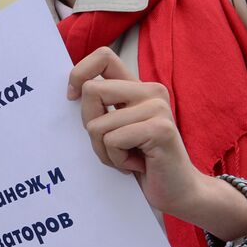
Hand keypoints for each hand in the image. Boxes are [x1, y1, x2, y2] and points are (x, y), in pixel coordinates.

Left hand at [69, 47, 246, 234]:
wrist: (176, 190)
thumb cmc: (140, 160)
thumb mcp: (114, 128)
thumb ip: (100, 107)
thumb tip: (70, 91)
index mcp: (137, 87)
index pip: (103, 56)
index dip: (79, 74)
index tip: (72, 97)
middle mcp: (150, 91)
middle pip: (91, 91)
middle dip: (90, 125)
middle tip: (112, 144)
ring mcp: (158, 108)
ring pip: (97, 124)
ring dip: (105, 151)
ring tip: (129, 157)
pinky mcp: (160, 128)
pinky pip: (113, 141)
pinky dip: (117, 160)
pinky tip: (138, 164)